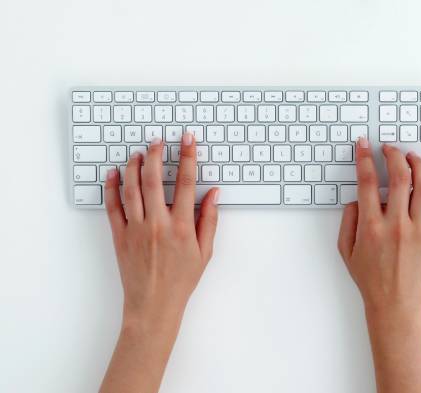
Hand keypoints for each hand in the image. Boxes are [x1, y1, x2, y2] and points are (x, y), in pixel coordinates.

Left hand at [100, 133, 217, 392]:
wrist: (154, 305)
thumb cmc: (181, 280)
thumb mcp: (205, 251)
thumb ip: (209, 220)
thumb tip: (214, 193)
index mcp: (182, 227)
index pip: (187, 184)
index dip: (188, 157)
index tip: (188, 140)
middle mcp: (158, 224)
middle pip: (156, 180)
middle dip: (157, 155)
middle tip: (158, 140)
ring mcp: (136, 229)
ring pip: (133, 189)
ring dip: (135, 167)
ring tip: (139, 152)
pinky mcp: (120, 236)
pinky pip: (113, 207)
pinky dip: (112, 188)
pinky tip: (114, 174)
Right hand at [337, 140, 420, 311]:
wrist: (395, 302)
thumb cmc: (369, 277)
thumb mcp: (346, 250)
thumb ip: (348, 220)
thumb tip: (358, 198)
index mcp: (371, 227)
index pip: (368, 182)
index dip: (365, 158)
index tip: (364, 145)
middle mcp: (395, 225)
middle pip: (400, 177)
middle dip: (393, 155)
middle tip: (388, 147)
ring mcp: (416, 229)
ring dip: (417, 165)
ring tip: (410, 155)